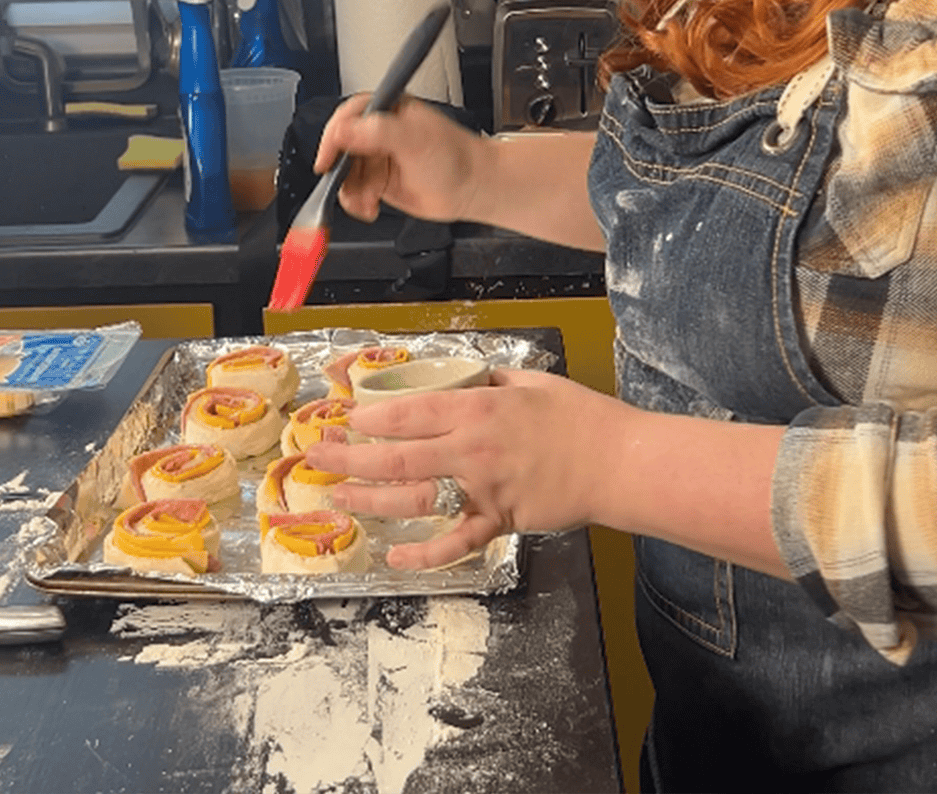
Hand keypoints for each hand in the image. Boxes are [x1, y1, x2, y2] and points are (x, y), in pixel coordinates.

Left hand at [302, 368, 627, 570]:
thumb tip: (457, 380)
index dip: (369, 415)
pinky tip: (395, 557)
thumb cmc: (579, 416)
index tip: (343, 416)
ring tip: (338, 498)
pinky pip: (455, 543)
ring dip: (371, 501)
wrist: (618, 461)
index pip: (409, 411)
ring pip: (415, 498)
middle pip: (397, 455)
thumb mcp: (530, 381)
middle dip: (350, 458)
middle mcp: (473, 448)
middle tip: (319, 457)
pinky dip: (424, 555)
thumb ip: (488, 382)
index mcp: (478, 407)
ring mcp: (484, 488)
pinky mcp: (500, 520)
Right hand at [316, 93, 488, 224]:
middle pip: (340, 148)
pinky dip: (357, 202)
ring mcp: (377, 156)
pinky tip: (371, 207)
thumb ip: (379, 132)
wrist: (472, 188)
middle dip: (340, 171)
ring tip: (369, 201)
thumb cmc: (455, 158)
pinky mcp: (378, 180)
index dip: (332, 139)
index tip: (326, 160)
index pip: (346, 117)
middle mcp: (378, 131)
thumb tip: (344, 131)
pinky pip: (353, 191)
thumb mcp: (415, 140)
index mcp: (386, 109)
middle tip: (344, 186)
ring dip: (350, 191)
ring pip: (344, 173)